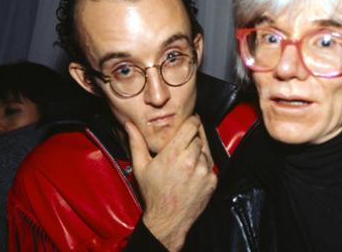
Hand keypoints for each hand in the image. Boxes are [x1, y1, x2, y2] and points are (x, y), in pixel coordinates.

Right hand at [125, 115, 216, 250]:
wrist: (168, 220)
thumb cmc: (153, 194)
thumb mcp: (140, 167)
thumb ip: (136, 143)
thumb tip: (129, 125)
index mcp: (173, 154)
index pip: (191, 126)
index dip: (192, 121)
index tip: (189, 122)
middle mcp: (191, 161)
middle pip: (198, 138)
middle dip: (192, 140)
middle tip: (182, 148)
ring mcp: (204, 171)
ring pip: (206, 151)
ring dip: (198, 153)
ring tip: (186, 164)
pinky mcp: (212, 181)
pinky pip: (211, 165)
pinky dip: (204, 166)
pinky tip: (193, 174)